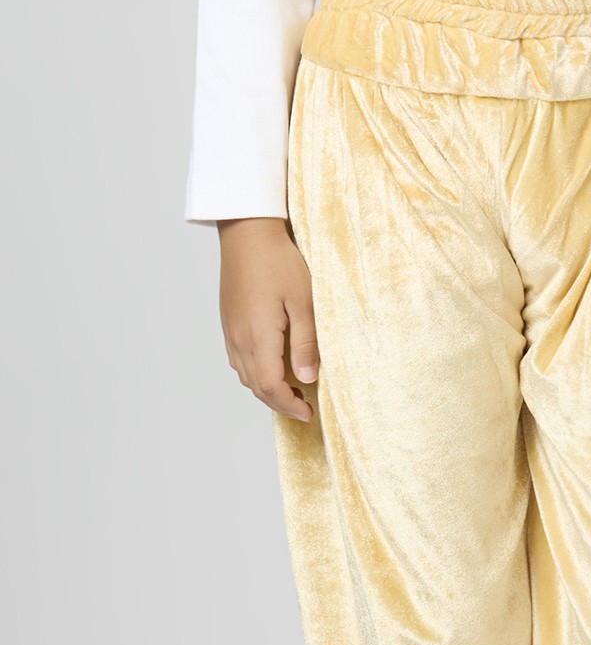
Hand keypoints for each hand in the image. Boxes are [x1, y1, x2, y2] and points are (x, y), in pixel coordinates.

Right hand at [217, 217, 318, 420]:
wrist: (247, 231)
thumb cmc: (278, 261)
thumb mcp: (303, 302)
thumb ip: (306, 343)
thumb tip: (307, 378)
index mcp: (258, 337)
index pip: (270, 387)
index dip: (288, 405)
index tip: (308, 413)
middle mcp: (239, 338)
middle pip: (255, 387)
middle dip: (279, 403)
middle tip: (304, 408)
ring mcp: (230, 330)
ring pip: (245, 375)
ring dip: (267, 390)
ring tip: (292, 391)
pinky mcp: (228, 322)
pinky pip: (239, 359)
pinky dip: (256, 373)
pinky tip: (272, 367)